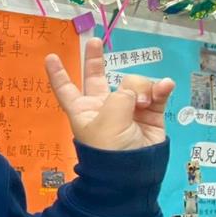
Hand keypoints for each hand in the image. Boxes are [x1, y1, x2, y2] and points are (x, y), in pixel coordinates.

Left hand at [45, 37, 174, 150]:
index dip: (58, 74)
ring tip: (143, 103)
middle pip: (96, 78)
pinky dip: (161, 88)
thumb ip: (123, 95)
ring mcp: (127, 110)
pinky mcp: (150, 114)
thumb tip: (140, 90)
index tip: (50, 57)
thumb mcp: (109, 118)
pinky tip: (165, 86)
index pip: (66, 89)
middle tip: (95, 41)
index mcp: (83, 110)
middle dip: (95, 59)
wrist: (134, 175)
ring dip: (141, 87)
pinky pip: (156, 93)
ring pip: (134, 84)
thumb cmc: (110, 148)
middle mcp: (103, 107)